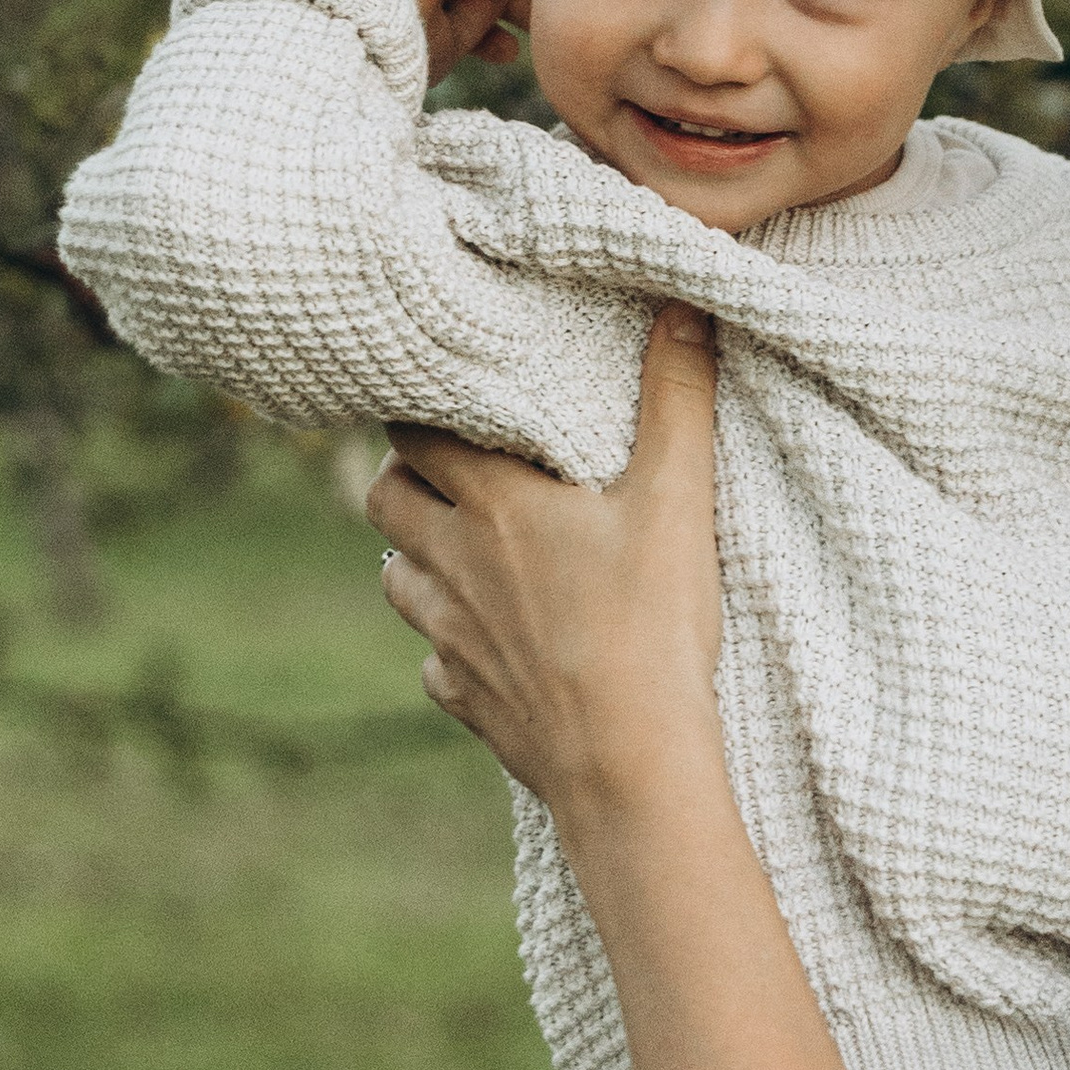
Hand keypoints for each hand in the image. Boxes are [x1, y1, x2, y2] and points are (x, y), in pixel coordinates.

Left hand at [366, 304, 721, 808]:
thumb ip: (678, 399)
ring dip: (417, 557)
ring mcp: (450, 638)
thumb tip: (685, 305)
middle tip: (450, 466)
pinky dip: (448, 648)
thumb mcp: (678, 502)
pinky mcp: (465, 699)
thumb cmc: (652, 628)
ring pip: (395, 580)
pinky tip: (488, 645)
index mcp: (494, 505)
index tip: (441, 394)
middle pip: (384, 500)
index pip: (418, 431)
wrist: (628, 763)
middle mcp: (453, 565)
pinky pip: (432, 665)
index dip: (420, 407)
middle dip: (405, 476)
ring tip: (463, 548)